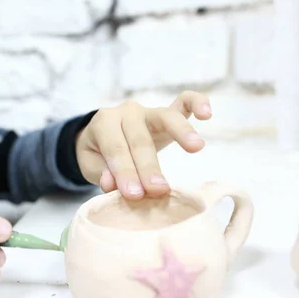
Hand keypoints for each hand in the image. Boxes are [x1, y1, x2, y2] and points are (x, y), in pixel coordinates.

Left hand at [75, 91, 211, 198]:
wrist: (101, 137)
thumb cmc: (98, 154)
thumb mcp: (91, 166)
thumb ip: (101, 173)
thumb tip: (112, 183)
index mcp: (103, 123)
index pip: (115, 149)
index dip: (124, 172)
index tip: (134, 195)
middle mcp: (126, 112)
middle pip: (139, 139)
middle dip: (148, 166)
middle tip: (158, 190)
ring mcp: (148, 110)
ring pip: (164, 117)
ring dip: (180, 132)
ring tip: (196, 147)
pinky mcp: (167, 111)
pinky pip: (183, 102)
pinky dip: (196, 102)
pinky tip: (207, 114)